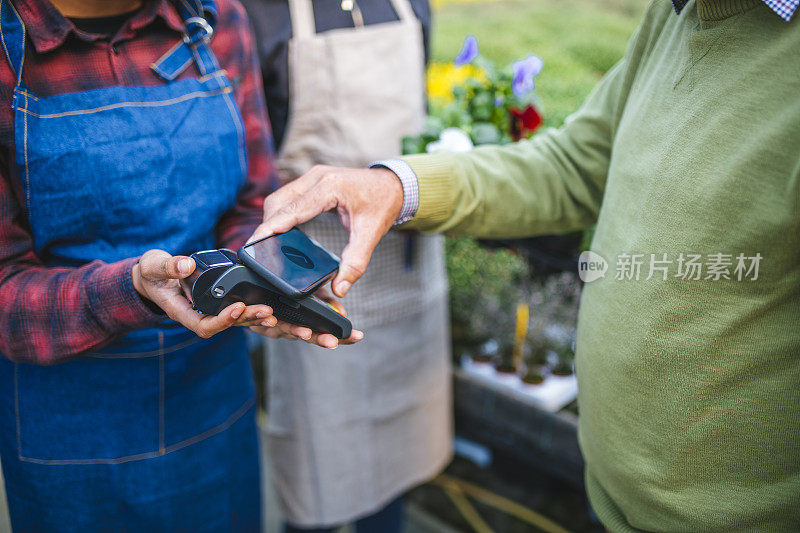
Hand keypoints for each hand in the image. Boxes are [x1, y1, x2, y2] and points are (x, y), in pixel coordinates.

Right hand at [132, 249, 276, 337]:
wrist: (151, 277)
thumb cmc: (151, 273)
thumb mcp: (154, 266)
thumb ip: (169, 266)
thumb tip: (186, 265)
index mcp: (181, 311)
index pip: (204, 324)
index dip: (222, 319)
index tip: (237, 306)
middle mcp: (197, 314)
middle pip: (225, 325)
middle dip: (246, 319)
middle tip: (266, 312)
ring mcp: (207, 311)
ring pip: (233, 321)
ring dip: (253, 318)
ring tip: (272, 314)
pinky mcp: (216, 304)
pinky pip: (236, 312)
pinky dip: (252, 312)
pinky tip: (269, 310)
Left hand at [248, 286, 363, 348]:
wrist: (250, 295)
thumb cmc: (284, 295)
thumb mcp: (309, 293)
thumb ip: (324, 301)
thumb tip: (339, 311)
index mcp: (307, 326)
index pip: (328, 333)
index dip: (343, 337)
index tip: (357, 336)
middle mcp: (293, 330)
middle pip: (310, 337)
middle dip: (321, 339)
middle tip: (332, 342)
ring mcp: (275, 328)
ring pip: (287, 332)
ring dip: (297, 332)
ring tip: (306, 332)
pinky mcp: (255, 324)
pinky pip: (261, 325)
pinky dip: (266, 322)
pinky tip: (271, 319)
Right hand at [250, 165, 403, 297]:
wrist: (394, 184)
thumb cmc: (383, 203)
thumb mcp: (372, 234)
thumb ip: (355, 262)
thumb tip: (340, 288)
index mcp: (330, 186)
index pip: (292, 209)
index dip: (270, 227)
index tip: (254, 243)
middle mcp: (317, 177)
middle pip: (278, 202)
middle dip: (267, 226)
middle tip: (258, 251)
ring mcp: (313, 176)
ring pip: (279, 198)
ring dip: (272, 219)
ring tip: (266, 245)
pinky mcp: (312, 181)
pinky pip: (288, 197)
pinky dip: (281, 214)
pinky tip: (280, 232)